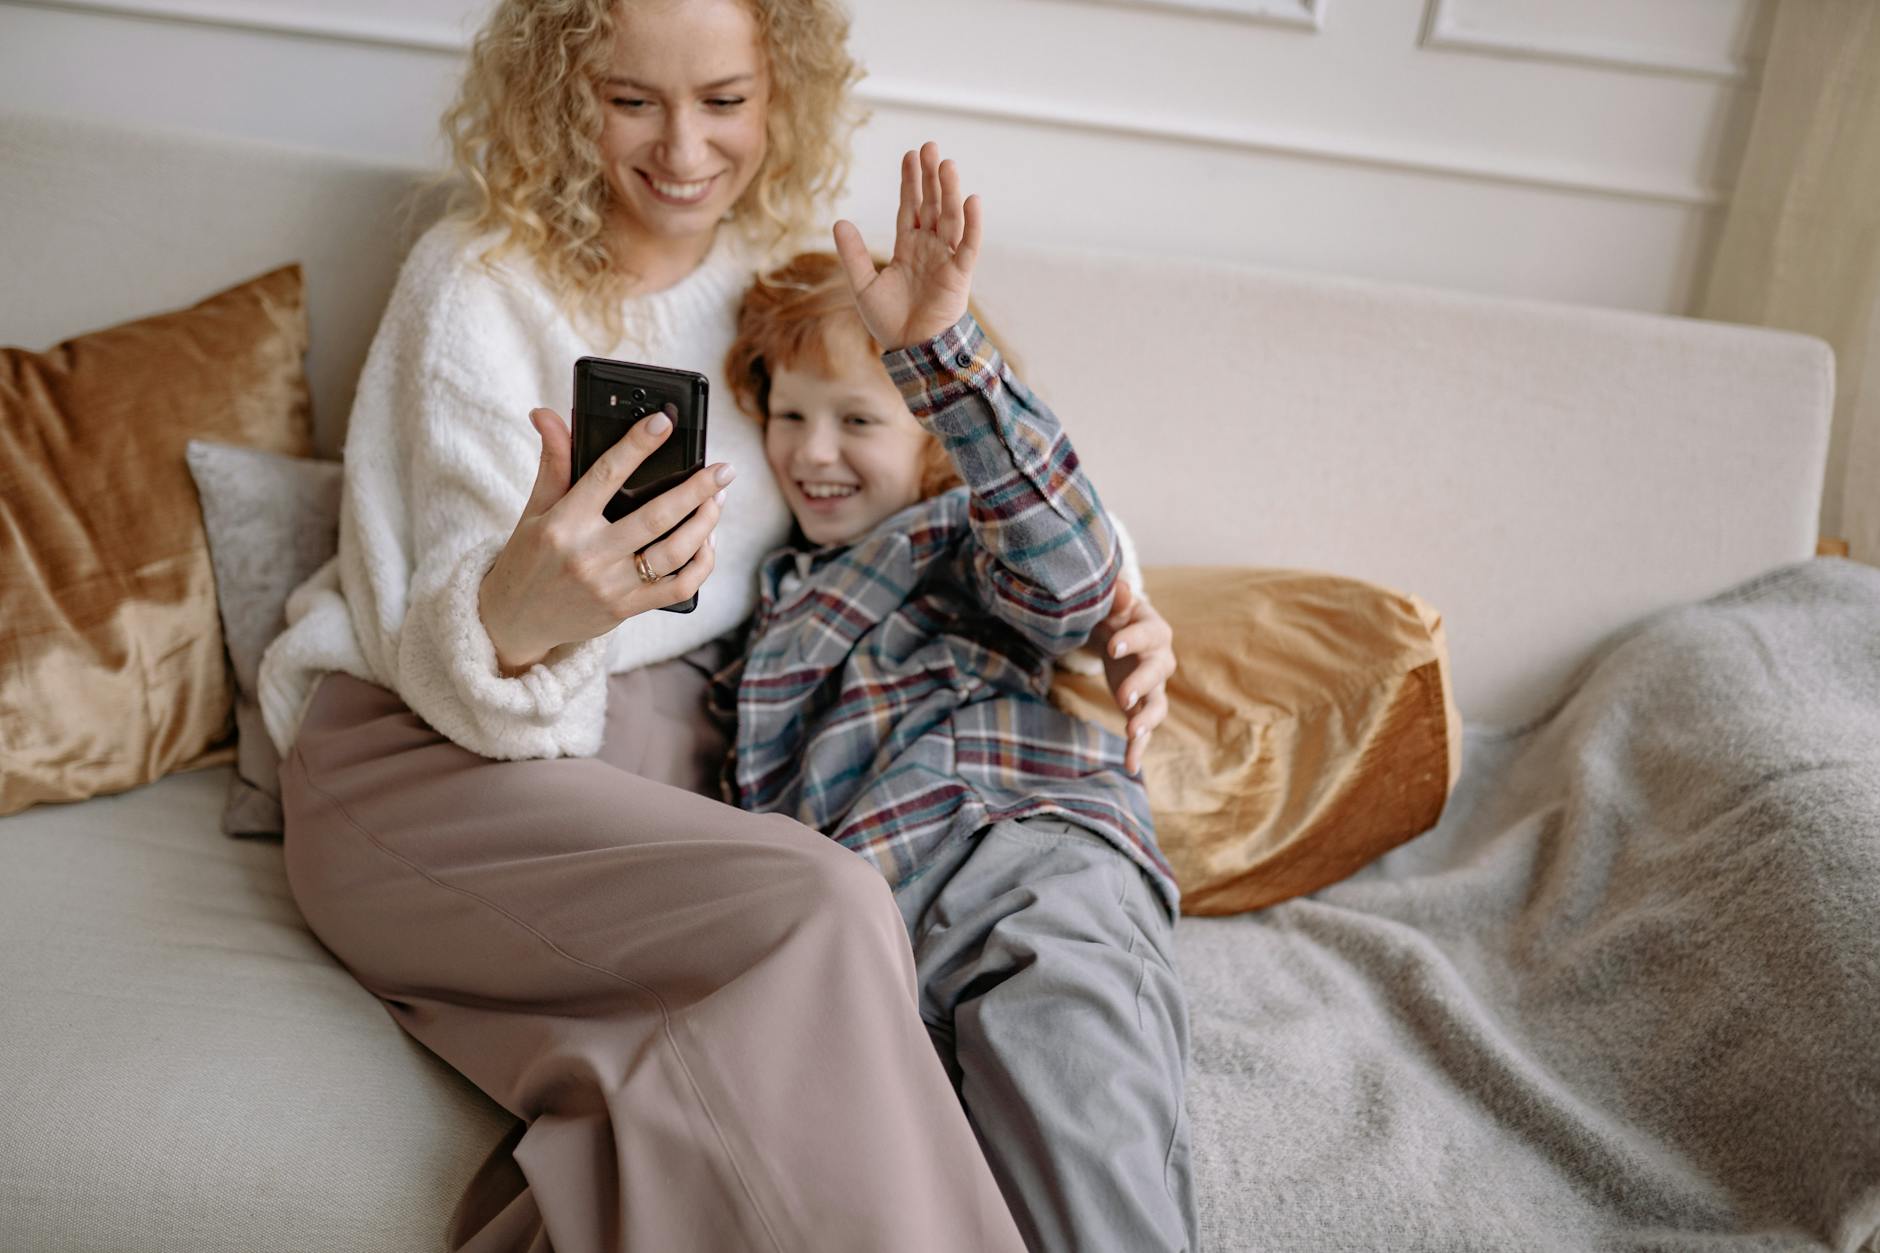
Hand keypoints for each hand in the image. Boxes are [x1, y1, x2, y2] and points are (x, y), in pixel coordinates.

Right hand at [479, 407, 730, 673]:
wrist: (515, 619)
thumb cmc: (529, 557)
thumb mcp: (535, 509)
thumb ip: (553, 462)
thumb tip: (546, 414)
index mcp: (564, 523)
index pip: (605, 474)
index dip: (636, 446)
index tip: (663, 423)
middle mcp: (588, 554)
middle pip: (655, 517)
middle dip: (696, 490)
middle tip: (723, 470)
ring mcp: (610, 585)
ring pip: (673, 552)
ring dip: (704, 523)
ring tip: (718, 500)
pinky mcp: (625, 608)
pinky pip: (677, 588)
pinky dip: (701, 565)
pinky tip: (707, 542)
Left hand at [832, 141, 983, 350]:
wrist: (911, 350)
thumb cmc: (889, 322)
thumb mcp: (863, 285)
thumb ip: (854, 254)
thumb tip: (839, 221)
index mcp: (908, 247)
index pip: (910, 207)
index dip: (910, 182)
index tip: (910, 155)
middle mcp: (929, 248)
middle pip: (931, 205)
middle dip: (930, 177)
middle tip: (930, 147)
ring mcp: (946, 259)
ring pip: (950, 218)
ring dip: (949, 192)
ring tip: (946, 164)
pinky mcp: (960, 275)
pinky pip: (968, 246)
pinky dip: (972, 224)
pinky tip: (971, 201)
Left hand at [1090, 580, 1175, 772]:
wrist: (1119, 633)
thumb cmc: (1117, 614)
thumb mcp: (1115, 604)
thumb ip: (1117, 598)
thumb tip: (1119, 586)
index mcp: (1154, 630)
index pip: (1147, 635)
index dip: (1132, 641)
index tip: (1113, 647)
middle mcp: (1160, 660)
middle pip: (1157, 673)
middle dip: (1141, 685)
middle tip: (1123, 697)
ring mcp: (1153, 687)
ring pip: (1157, 705)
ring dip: (1146, 721)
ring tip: (1131, 735)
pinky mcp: (1141, 707)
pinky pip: (1143, 730)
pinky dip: (1138, 748)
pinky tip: (1130, 767)